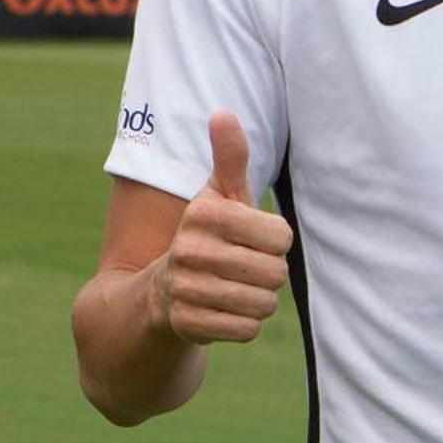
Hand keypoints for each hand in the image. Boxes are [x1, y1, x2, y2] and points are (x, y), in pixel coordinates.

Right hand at [153, 110, 293, 345]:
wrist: (161, 292)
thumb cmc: (208, 235)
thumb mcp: (219, 195)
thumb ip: (230, 157)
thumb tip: (223, 113)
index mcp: (204, 214)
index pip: (280, 236)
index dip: (275, 242)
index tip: (254, 239)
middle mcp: (190, 250)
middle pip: (275, 272)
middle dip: (269, 273)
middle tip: (245, 267)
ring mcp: (185, 289)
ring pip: (263, 303)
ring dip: (258, 300)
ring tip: (235, 288)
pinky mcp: (187, 324)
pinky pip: (247, 330)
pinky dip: (244, 324)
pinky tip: (224, 310)